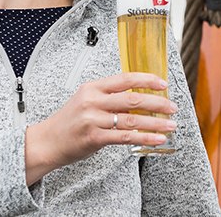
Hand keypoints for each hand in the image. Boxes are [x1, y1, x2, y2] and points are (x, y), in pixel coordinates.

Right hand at [24, 72, 177, 183]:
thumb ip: (109, 98)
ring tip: (171, 124)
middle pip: (133, 99)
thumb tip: (138, 98)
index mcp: (93, 88)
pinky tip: (157, 139)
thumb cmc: (68, 122)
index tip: (163, 84)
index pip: (125, 79)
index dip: (147, 80)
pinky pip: (126, 137)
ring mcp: (93, 119)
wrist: (47, 142)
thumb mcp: (86, 101)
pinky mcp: (94, 137)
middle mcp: (93, 101)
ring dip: (156, 122)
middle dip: (157, 103)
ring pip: (132, 119)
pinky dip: (145, 138)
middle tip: (173, 107)